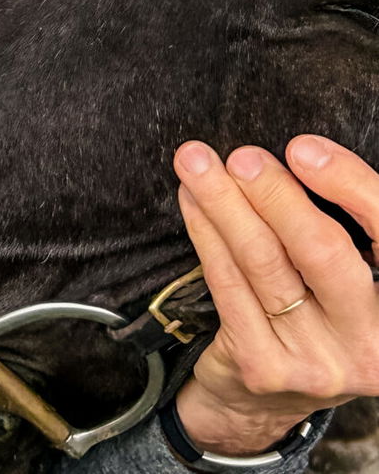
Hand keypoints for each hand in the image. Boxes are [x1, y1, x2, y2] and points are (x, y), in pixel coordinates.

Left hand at [172, 136, 378, 454]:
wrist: (266, 402)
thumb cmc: (310, 312)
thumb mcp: (344, 275)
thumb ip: (338, 225)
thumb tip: (300, 155)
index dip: (350, 185)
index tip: (304, 149)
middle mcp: (373, 344)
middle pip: (322, 250)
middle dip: (275, 194)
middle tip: (241, 157)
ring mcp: (319, 361)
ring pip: (265, 262)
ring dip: (224, 202)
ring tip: (196, 163)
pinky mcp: (265, 366)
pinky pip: (228, 284)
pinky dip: (205, 232)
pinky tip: (191, 200)